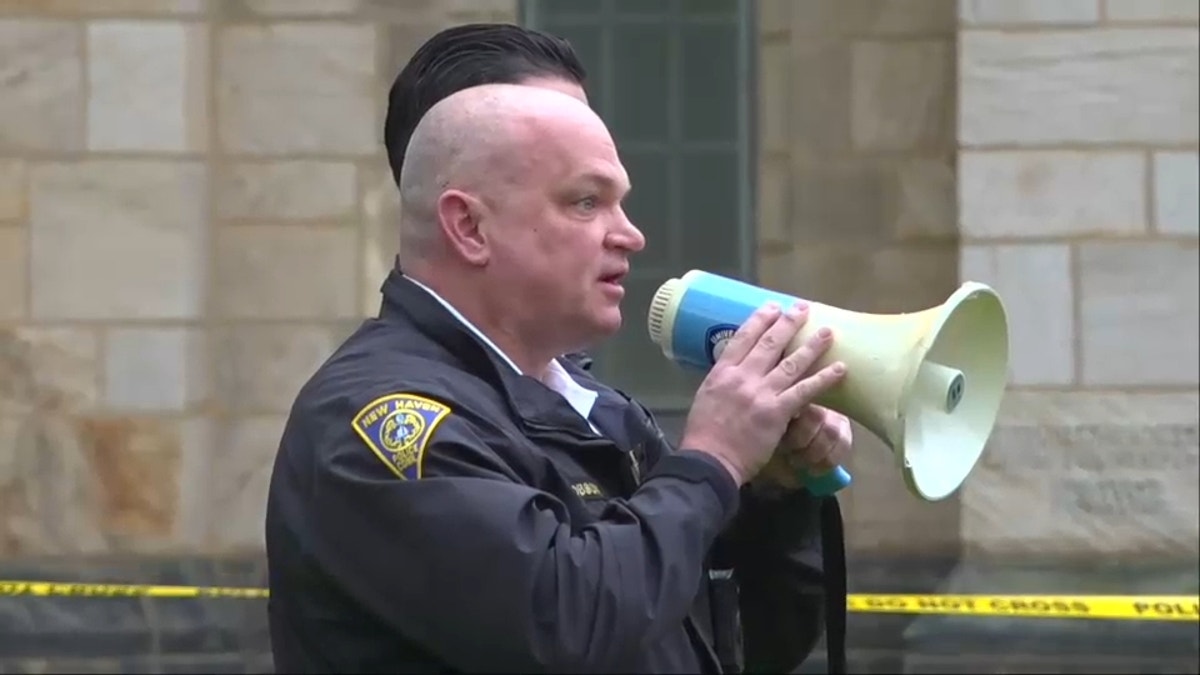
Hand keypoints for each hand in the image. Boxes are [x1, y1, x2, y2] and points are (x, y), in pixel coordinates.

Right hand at [679, 301, 846, 486]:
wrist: (710, 459)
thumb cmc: (705, 432)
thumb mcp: (707, 396)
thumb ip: (724, 380)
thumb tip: (739, 369)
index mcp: (722, 372)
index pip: (743, 337)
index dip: (760, 319)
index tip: (773, 306)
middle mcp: (743, 377)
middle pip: (769, 343)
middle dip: (788, 323)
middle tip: (803, 308)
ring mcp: (762, 393)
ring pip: (791, 363)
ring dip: (812, 346)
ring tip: (827, 332)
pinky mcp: (777, 412)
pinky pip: (805, 391)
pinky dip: (824, 379)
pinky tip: (839, 369)